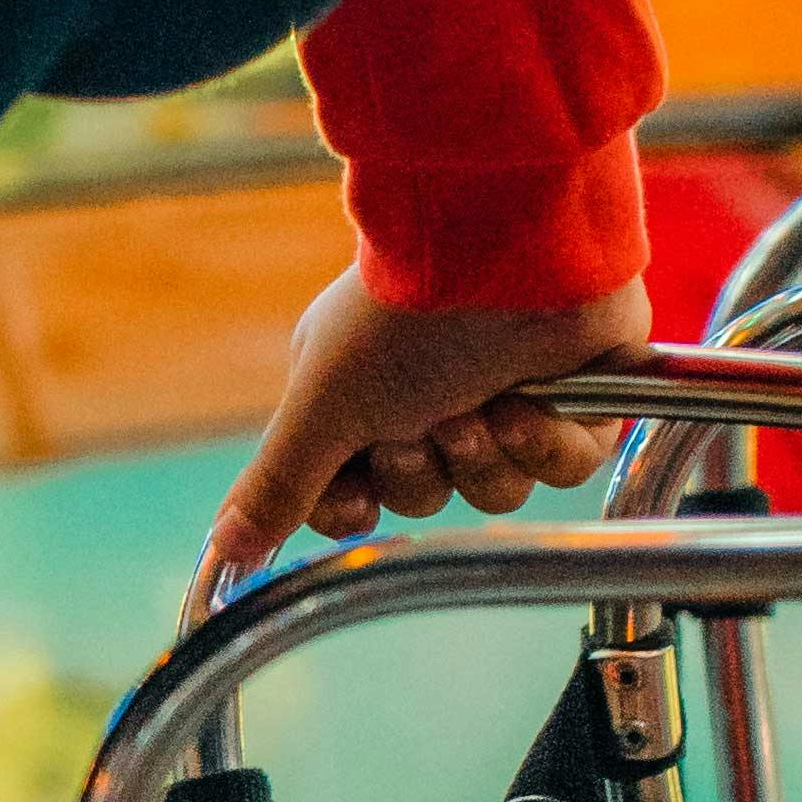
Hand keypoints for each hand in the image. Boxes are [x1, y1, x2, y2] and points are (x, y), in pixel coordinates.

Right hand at [196, 269, 653, 604]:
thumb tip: (226, 548)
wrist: (511, 252)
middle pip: (423, 496)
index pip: (347, 491)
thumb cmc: (404, 318)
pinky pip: (562, 465)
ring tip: (483, 402)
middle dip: (423, 467)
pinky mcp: (575, 402)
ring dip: (484, 454)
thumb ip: (278, 483)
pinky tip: (531, 400)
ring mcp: (503, 397)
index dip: (353, 506)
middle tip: (425, 418)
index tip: (356, 501)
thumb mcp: (324, 407)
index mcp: (357, 389)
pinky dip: (545, 441)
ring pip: (495, 491)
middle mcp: (427, 395)